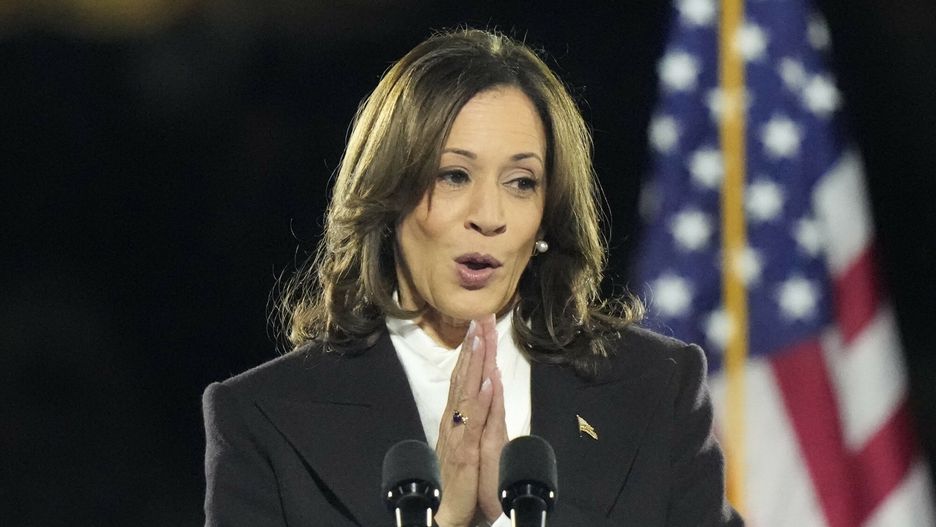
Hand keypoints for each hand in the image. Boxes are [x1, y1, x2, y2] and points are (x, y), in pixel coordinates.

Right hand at [433, 317, 494, 526]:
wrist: (446, 511)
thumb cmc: (458, 480)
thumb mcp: (466, 444)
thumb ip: (472, 419)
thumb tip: (480, 393)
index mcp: (455, 417)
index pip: (464, 377)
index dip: (471, 350)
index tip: (479, 325)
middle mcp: (453, 420)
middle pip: (464, 376)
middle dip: (473, 346)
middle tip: (480, 317)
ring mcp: (457, 434)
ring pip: (467, 392)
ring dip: (475, 364)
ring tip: (481, 338)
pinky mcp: (465, 451)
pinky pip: (476, 421)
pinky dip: (484, 400)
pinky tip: (491, 382)